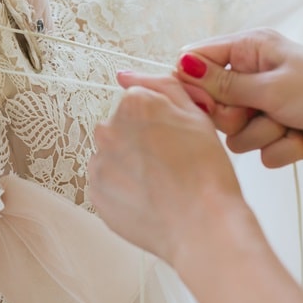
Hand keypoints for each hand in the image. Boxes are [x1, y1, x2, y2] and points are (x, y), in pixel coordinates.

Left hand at [88, 73, 250, 263]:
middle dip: (141, 142)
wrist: (202, 227)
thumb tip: (126, 75)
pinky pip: (107, 184)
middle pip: (122, 128)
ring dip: (130, 166)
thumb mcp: (196, 115)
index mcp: (134, 105)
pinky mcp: (95, 194)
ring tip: (161, 185)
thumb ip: (162, 85)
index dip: (161, 123)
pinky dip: (124, 190)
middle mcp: (108, 130)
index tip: (175, 140)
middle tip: (171, 164)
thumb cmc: (206, 175)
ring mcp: (99, 164)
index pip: (139, 103)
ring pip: (113, 156)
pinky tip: (149, 199)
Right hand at [164, 29, 302, 167]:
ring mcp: (266, 108)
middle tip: (260, 111)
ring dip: (261, 135)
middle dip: (235, 116)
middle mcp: (254, 77)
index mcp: (250, 50)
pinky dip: (280, 149)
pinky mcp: (278, 136)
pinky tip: (302, 140)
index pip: (198, 60)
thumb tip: (180, 64)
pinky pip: (258, 152)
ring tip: (288, 124)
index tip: (205, 102)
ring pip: (234, 134)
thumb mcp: (271, 86)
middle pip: (213, 104)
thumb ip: (223, 83)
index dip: (194, 84)